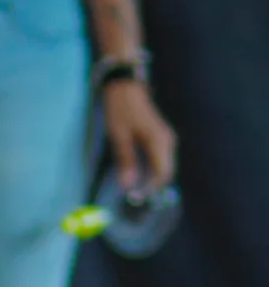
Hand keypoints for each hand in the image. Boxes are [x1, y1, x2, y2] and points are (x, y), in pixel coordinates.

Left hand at [102, 77, 176, 192]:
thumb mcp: (119, 137)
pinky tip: (140, 177)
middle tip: (136, 199)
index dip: (151, 189)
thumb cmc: (121, 109)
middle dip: (154, 188)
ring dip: (153, 181)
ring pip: (165, 167)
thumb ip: (125, 162)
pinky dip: (152, 171)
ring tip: (137, 191)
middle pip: (167, 172)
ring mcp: (165, 139)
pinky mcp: (161, 138)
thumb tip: (127, 186)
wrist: (126, 87)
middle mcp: (167, 141)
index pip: (162, 173)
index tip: (136, 198)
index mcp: (159, 141)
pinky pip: (161, 160)